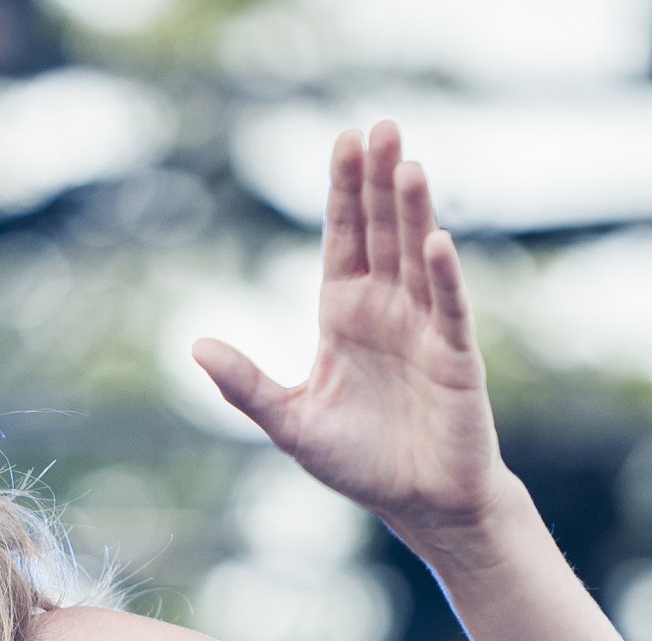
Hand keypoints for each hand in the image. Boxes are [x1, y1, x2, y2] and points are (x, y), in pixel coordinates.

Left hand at [194, 121, 508, 542]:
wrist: (420, 504)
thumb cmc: (359, 462)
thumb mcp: (289, 422)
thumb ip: (246, 386)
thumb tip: (196, 345)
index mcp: (344, 316)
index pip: (343, 240)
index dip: (343, 193)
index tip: (344, 140)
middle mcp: (386, 311)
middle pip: (381, 233)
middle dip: (377, 182)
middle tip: (379, 125)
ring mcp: (424, 330)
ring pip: (417, 259)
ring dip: (413, 213)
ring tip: (406, 163)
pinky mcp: (455, 359)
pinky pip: (448, 310)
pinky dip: (443, 277)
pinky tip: (436, 241)